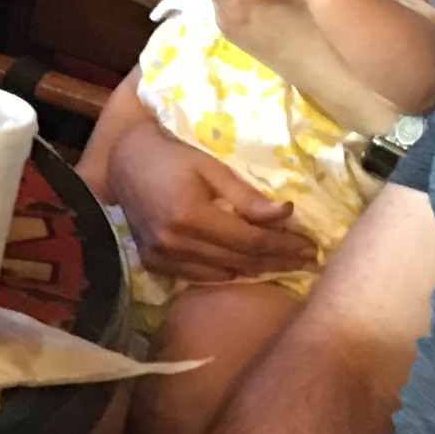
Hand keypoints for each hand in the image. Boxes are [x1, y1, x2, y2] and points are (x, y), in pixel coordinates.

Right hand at [107, 121, 318, 284]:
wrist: (123, 163)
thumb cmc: (171, 157)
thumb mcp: (211, 168)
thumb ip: (246, 196)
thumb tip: (286, 215)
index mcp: (190, 215)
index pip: (249, 241)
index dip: (284, 246)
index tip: (311, 246)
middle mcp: (174, 243)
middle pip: (240, 261)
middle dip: (278, 261)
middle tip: (308, 260)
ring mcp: (162, 257)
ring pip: (222, 274)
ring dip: (256, 270)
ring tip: (284, 264)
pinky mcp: (154, 264)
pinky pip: (200, 277)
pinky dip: (226, 273)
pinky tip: (245, 267)